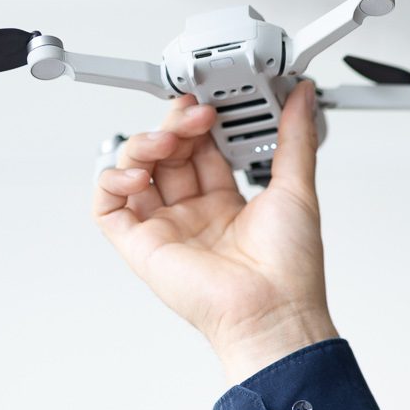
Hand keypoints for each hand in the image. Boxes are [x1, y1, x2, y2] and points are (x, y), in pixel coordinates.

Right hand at [91, 80, 338, 379]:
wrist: (274, 310)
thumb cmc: (289, 268)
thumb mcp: (297, 188)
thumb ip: (295, 138)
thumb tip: (302, 98)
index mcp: (228, 204)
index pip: (202, 148)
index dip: (201, 122)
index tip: (212, 101)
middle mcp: (194, 215)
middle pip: (168, 153)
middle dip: (176, 125)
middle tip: (195, 113)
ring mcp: (166, 229)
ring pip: (136, 170)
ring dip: (146, 144)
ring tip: (170, 139)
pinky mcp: (140, 246)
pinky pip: (107, 205)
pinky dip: (114, 180)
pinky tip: (140, 172)